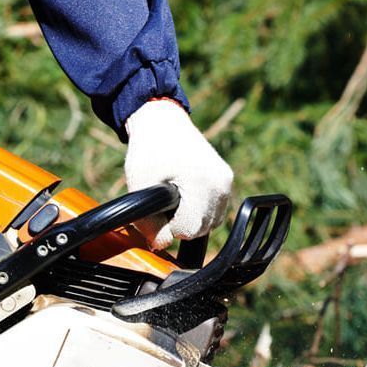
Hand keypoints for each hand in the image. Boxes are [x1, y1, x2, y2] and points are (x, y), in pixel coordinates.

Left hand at [124, 99, 233, 250]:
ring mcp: (227, 181)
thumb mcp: (139, 186)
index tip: (158, 207)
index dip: (167, 226)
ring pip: (210, 223)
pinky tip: (185, 194)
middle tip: (164, 200)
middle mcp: (221, 184)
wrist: (162, 121)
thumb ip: (147, 222)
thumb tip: (161, 245)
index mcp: (202, 183)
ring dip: (189, 218)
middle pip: (201, 229)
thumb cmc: (149, 150)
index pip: (188, 230)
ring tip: (174, 195)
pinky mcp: (227, 180)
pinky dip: (198, 209)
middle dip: (179, 222)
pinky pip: (214, 211)